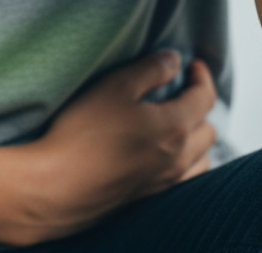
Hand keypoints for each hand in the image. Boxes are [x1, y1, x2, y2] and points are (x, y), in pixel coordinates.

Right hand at [22, 50, 216, 241]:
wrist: (53, 189)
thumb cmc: (82, 135)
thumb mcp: (115, 86)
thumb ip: (151, 69)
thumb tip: (174, 61)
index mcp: (175, 127)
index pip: (205, 97)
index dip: (202, 77)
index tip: (192, 66)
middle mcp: (177, 158)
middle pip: (208, 129)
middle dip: (201, 107)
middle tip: (183, 93)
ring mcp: (163, 183)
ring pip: (201, 159)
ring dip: (196, 139)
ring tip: (178, 126)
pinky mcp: (147, 199)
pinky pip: (184, 181)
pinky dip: (186, 165)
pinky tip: (165, 157)